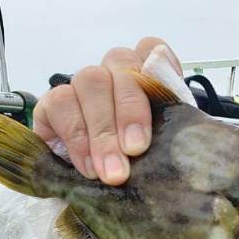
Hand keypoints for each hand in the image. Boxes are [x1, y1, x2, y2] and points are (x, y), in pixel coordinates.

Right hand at [33, 37, 182, 184]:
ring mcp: (81, 86)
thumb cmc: (143, 164)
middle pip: (120, 64)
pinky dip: (76, 138)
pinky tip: (88, 167)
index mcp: (146, 77)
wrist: (102, 188)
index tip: (168, 99)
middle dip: (129, 109)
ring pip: (89, 81)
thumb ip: (172, 134)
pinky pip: (58, 104)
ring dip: (101, 130)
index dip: (159, 68)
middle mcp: (113, 73)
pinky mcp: (53, 104)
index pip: (152, 50)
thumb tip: (185, 139)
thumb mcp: (164, 150)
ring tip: (111, 172)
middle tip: (135, 150)